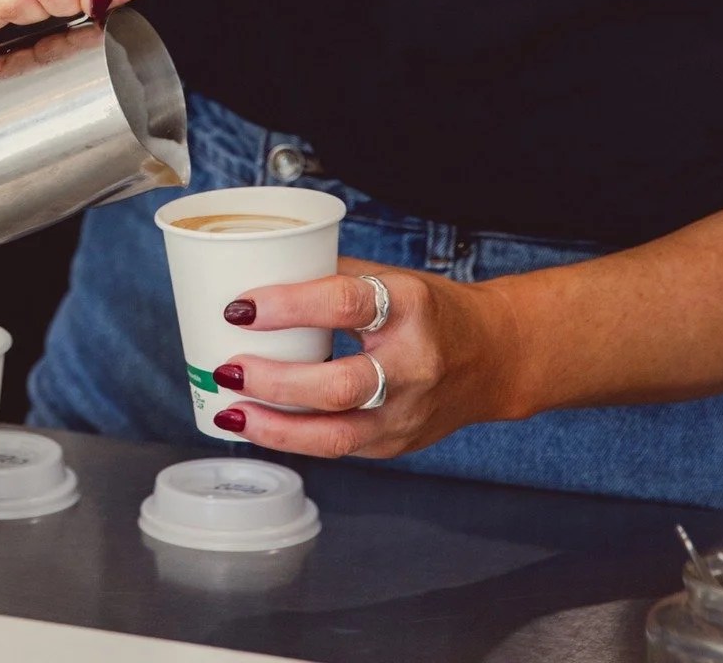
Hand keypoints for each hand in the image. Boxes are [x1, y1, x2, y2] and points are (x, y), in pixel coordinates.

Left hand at [206, 257, 521, 458]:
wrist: (494, 357)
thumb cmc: (431, 309)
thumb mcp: (391, 277)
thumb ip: (331, 278)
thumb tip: (257, 275)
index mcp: (409, 307)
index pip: (344, 304)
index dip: (287, 306)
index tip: (240, 307)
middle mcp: (413, 365)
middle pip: (339, 385)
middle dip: (275, 382)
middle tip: (228, 368)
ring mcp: (407, 414)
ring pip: (336, 434)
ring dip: (275, 427)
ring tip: (230, 411)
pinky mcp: (397, 444)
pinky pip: (338, 447)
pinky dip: (293, 438)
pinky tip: (258, 425)